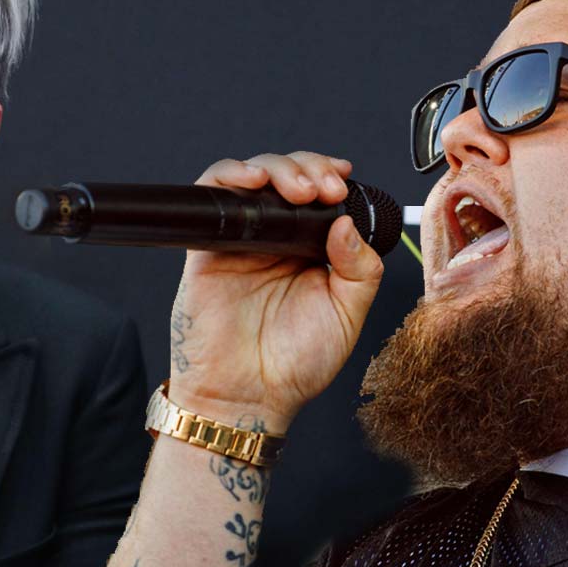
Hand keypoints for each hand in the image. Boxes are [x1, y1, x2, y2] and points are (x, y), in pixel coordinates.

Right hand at [168, 152, 383, 433]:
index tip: (342, 183)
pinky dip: (229, 176)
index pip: (319, 193)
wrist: (249, 398)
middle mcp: (276, 240)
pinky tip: (252, 181)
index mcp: (311, 251)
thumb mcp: (348, 315)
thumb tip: (347, 223)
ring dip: (277, 168)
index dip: (329, 175)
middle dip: (307, 168)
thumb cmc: (295, 366)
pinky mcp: (207, 247)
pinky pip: (212, 197)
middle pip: (286, 176)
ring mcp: (241, 241)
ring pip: (251, 177)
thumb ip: (360, 269)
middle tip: (323, 189)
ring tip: (298, 190)